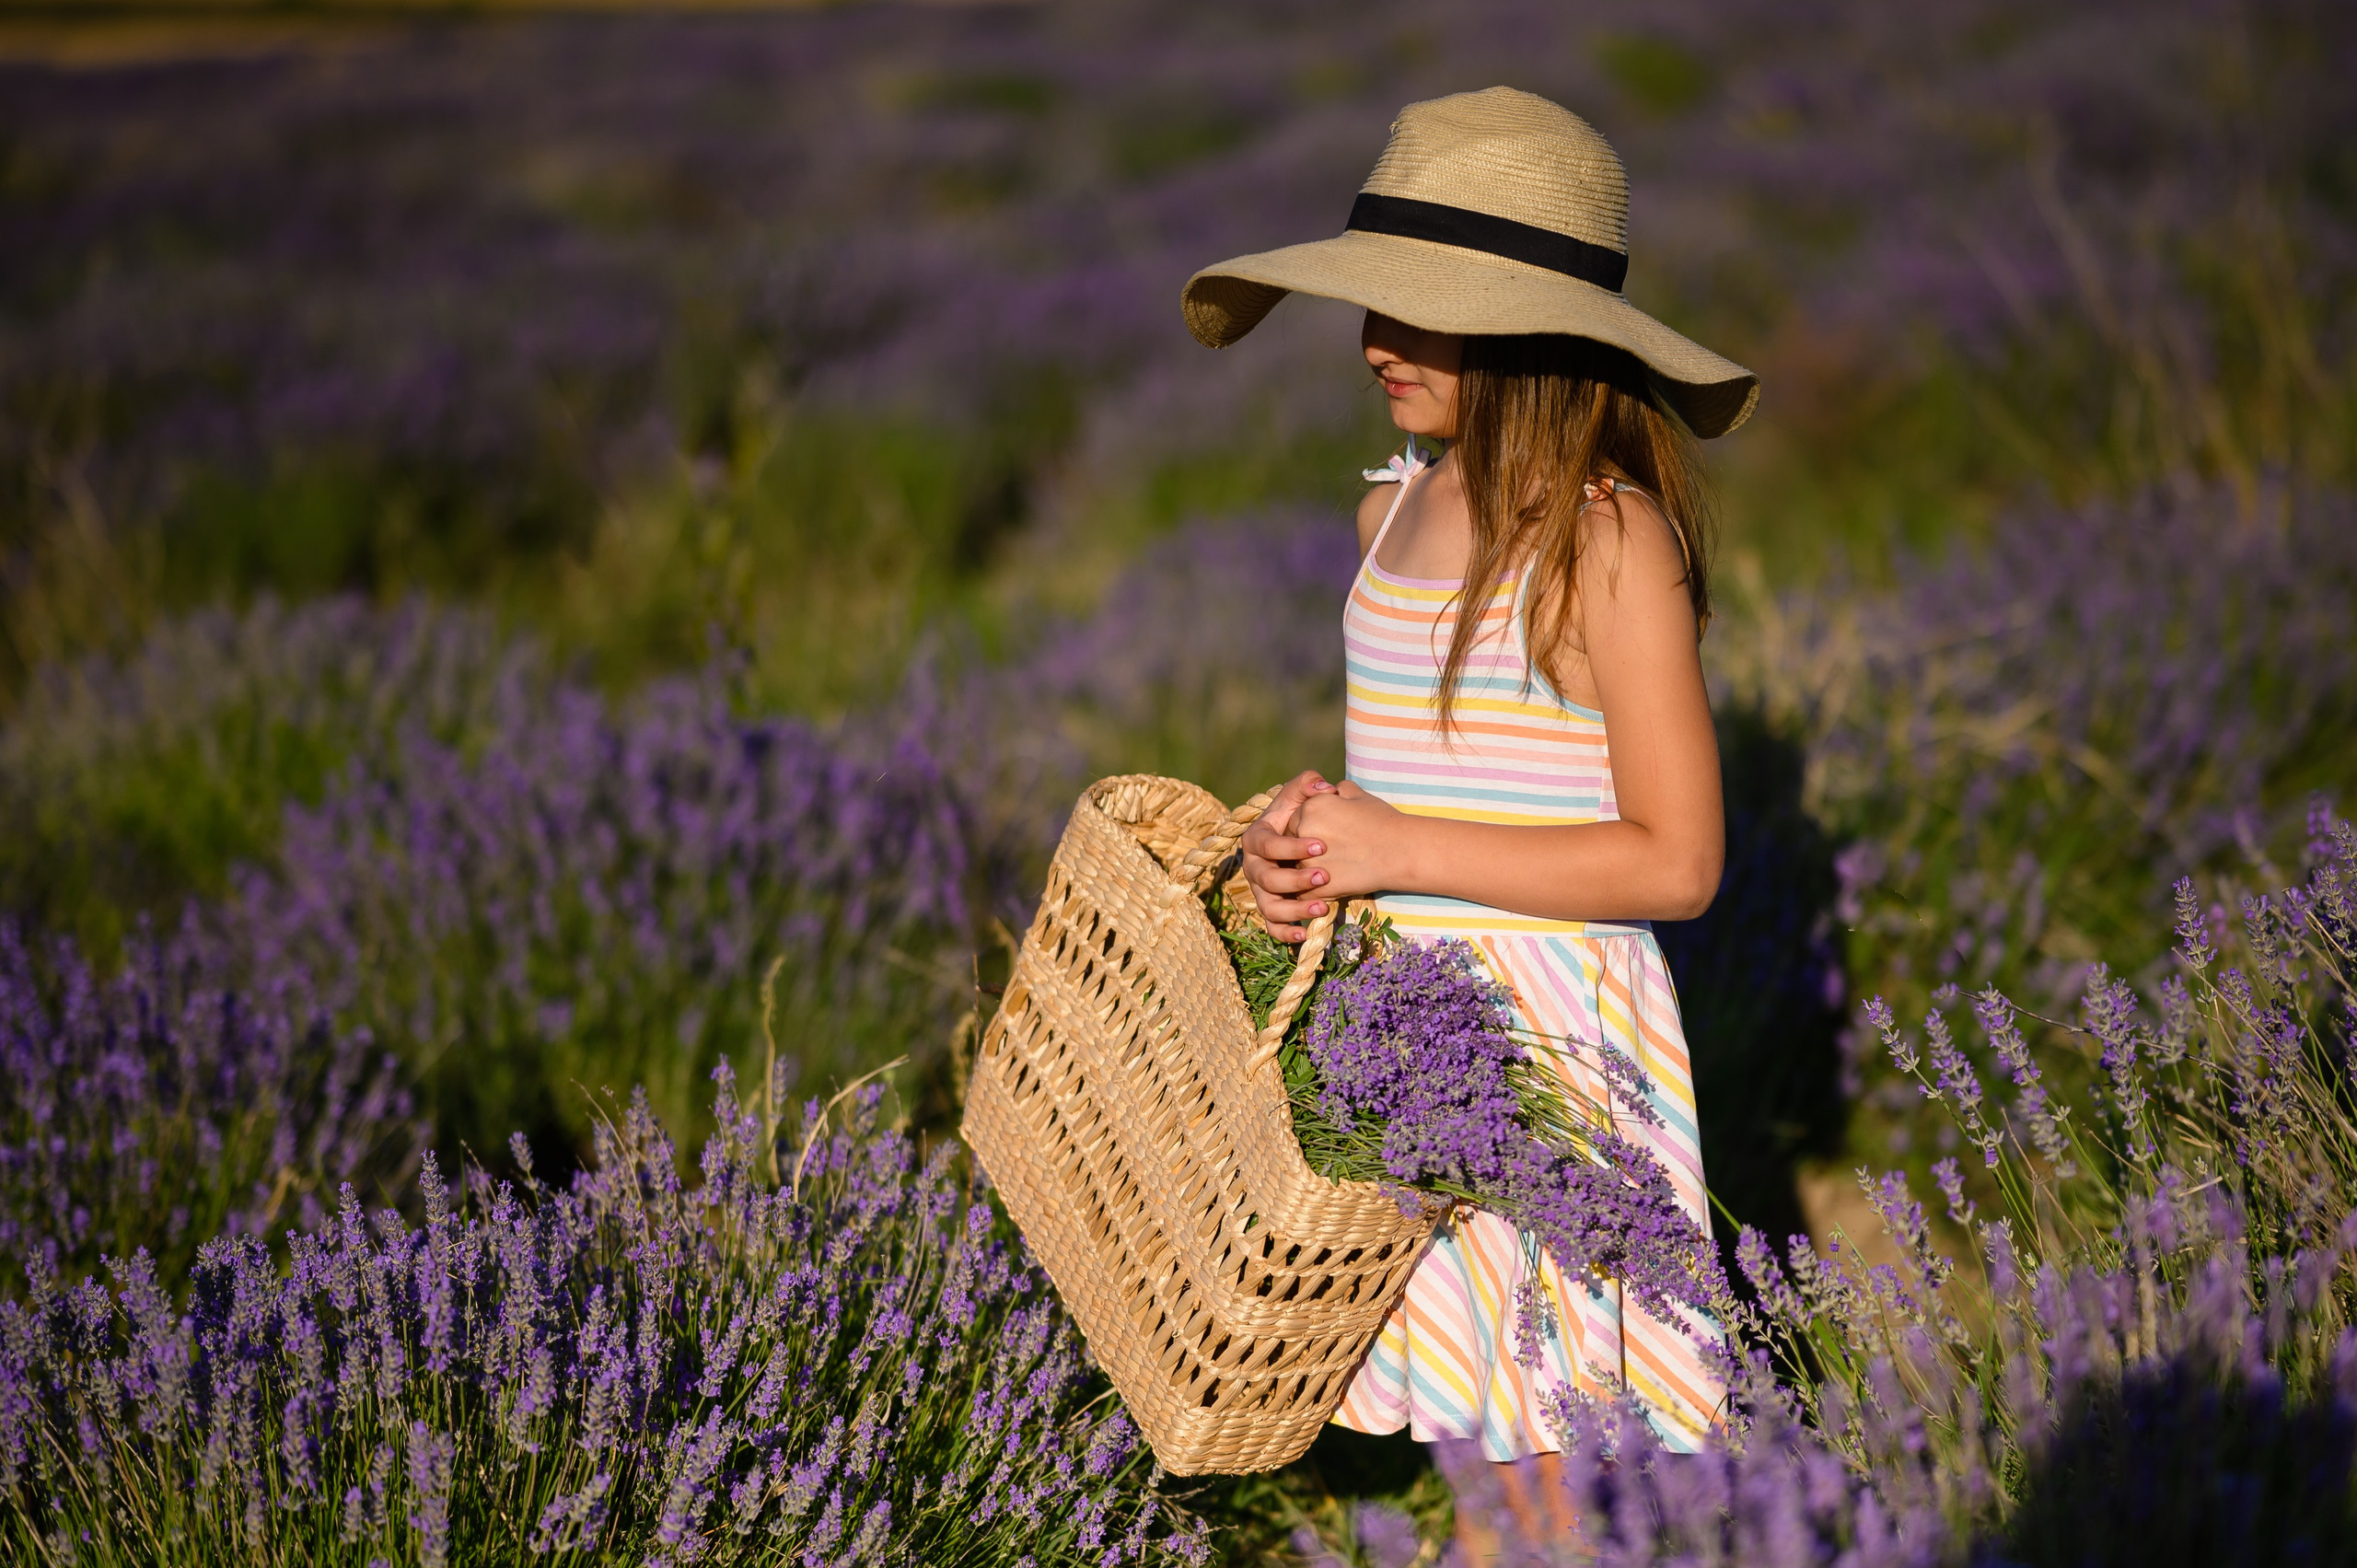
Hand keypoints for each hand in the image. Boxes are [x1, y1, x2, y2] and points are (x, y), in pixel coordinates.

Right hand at [1240, 769, 1337, 943]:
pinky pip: (1272, 926)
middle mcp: (1253, 867)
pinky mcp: (1271, 909)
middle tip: (1325, 877)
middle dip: (1295, 879)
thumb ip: (1309, 783)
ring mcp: (1261, 890)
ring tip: (1322, 908)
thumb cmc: (1304, 815)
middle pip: (1266, 878)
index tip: (1321, 847)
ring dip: (1294, 909)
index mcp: (1256, 838)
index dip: (1291, 847)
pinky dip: (1285, 933)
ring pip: (1269, 906)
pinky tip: (1304, 934)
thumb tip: (1324, 787)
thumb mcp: (1303, 795)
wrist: (1307, 840)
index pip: (1266, 844)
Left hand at [1294, 781, 1404, 900]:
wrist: (1400, 851)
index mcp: (1311, 807)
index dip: (1310, 826)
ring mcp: (1308, 861)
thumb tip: (1331, 790)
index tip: (1326, 832)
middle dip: (1303, 848)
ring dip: (1307, 870)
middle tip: (1327, 850)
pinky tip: (1331, 885)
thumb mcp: (1358, 795)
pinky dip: (1313, 892)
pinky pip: (1304, 893)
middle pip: (1291, 842)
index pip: (1297, 818)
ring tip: (1333, 867)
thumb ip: (1338, 791)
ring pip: (1296, 868)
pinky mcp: (1317, 887)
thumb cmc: (1382, 821)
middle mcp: (1304, 831)